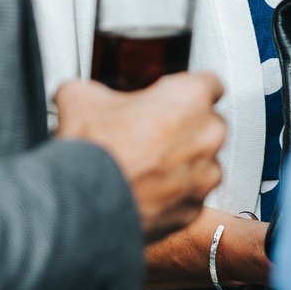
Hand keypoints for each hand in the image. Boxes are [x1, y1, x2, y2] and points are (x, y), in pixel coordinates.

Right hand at [56, 72, 225, 242]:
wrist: (85, 203)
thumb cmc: (94, 151)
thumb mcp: (81, 96)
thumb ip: (96, 90)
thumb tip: (82, 94)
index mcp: (191, 97)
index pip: (209, 83)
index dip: (185, 91)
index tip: (171, 98)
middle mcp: (208, 134)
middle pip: (207, 123)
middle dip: (183, 127)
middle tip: (150, 132)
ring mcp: (206, 174)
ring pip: (202, 161)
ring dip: (181, 161)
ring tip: (146, 165)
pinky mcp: (195, 207)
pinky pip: (190, 194)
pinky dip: (174, 193)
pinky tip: (146, 188)